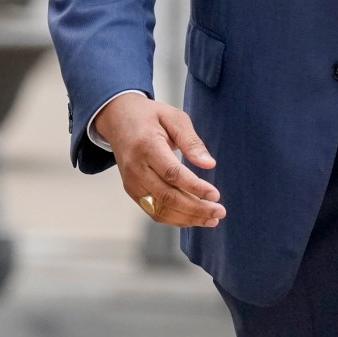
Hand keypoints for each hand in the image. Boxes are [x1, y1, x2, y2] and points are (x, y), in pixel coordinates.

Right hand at [94, 93, 223, 227]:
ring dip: (188, 218)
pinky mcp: (132, 191)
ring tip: (211, 219)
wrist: (118, 120)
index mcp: (146, 146)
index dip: (195, 187)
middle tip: (219, 212)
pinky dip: (174, 219)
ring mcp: (132, 182)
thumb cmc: (148, 117)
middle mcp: (136, 168)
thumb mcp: (174, 118)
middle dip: (196, 208)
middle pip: (167, 197)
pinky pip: (153, 211)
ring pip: (160, 209)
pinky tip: (193, 218)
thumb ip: (191, 141)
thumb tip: (209, 164)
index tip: (215, 195)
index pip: (172, 173)